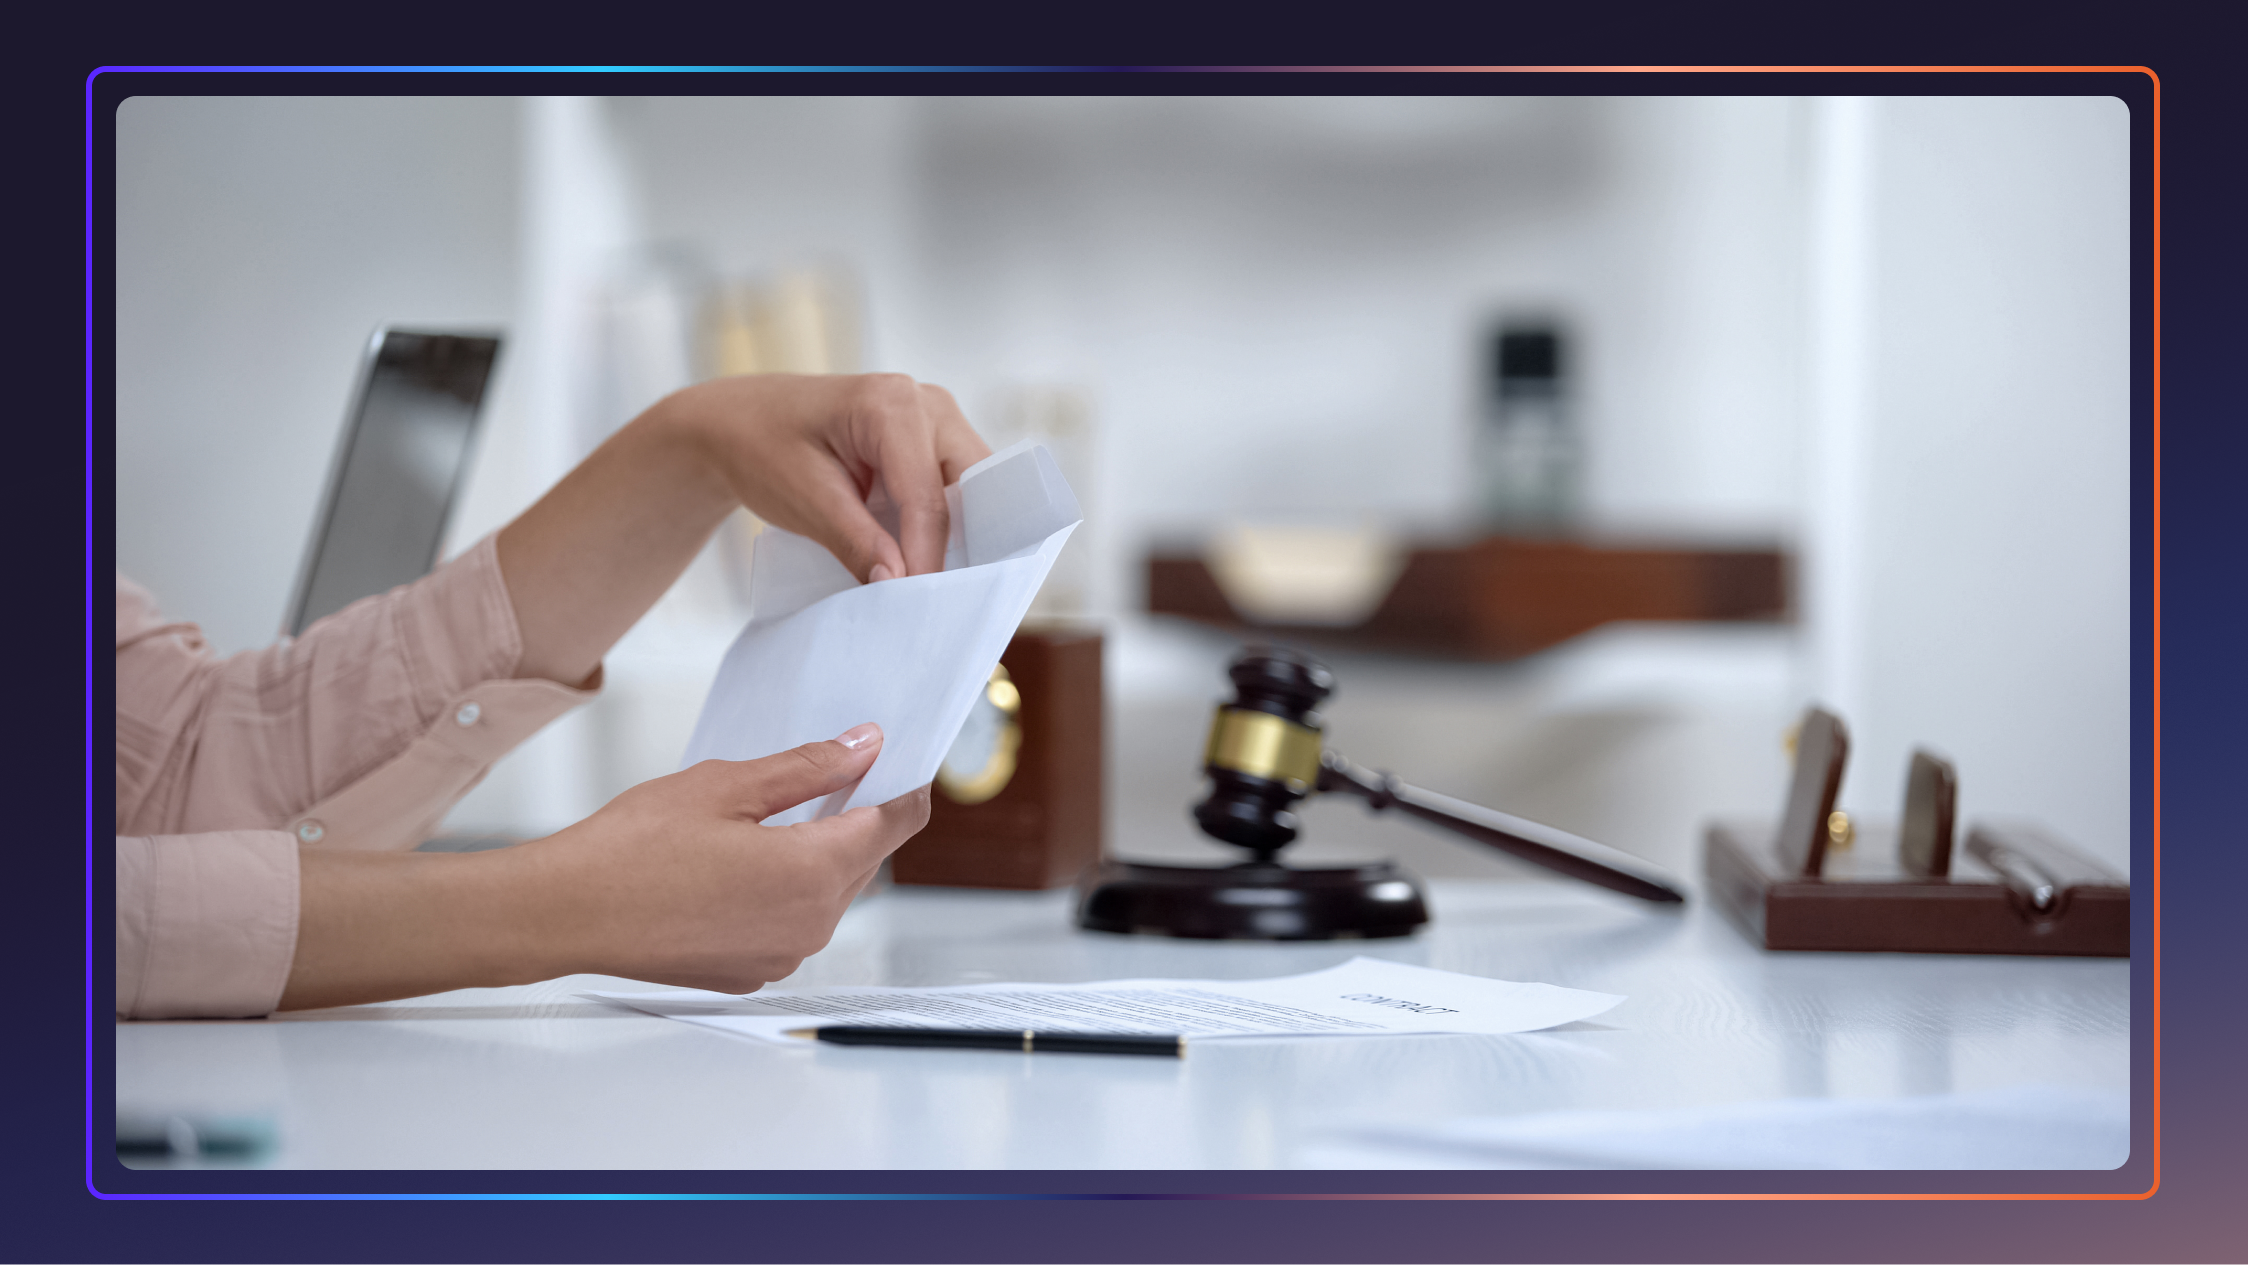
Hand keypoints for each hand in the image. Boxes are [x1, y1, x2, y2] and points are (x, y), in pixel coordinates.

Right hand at [279, 725, 929, 1008]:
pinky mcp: (751, 972)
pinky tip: (740, 860)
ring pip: (828, 892)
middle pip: (863, 858)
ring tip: (769, 815)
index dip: (905, 784)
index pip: (895, 823)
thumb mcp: (727, 785)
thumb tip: (863, 748)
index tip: (902, 758)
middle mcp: (811, 924)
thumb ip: (807, 767)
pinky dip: (783, 889)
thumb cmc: (630, 851)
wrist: (564, 914)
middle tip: (831, 768)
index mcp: (814, 873)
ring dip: (816, 852)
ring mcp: (783, 955)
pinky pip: (791, 922)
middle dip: (856, 813)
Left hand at [498, 371, 991, 685]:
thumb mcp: (795, 496)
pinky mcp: (921, 458)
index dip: (930, 546)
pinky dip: (942, 542)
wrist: (718, 429)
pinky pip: (947, 503)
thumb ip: (852, 536)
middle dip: (966, 546)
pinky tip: (932, 589)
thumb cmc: (749, 448)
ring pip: (966, 497)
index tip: (926, 599)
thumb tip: (899, 579)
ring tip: (953, 609)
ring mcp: (927, 430)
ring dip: (959, 548)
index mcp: (892, 401)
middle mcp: (921, 405)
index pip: (929, 486)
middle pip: (969, 486)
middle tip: (965, 612)